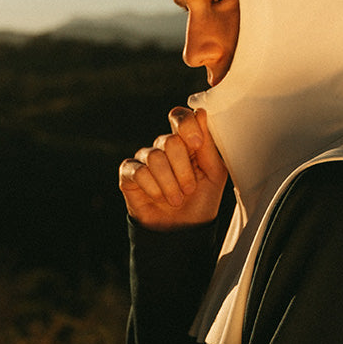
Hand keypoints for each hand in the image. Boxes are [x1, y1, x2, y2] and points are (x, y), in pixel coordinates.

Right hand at [119, 107, 227, 230]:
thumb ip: (208, 145)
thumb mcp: (214, 173)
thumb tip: (200, 112)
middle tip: (189, 189)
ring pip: (154, 157)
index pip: (180, 116)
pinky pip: (139, 172)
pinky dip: (153, 188)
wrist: (183, 231)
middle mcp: (163, 147)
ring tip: (177, 199)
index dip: (186, 126)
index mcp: (185, 142)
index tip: (197, 145)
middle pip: (169, 140)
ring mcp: (144, 159)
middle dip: (183, 170)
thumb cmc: (201, 201)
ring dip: (170, 184)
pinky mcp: (129, 174)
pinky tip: (158, 198)